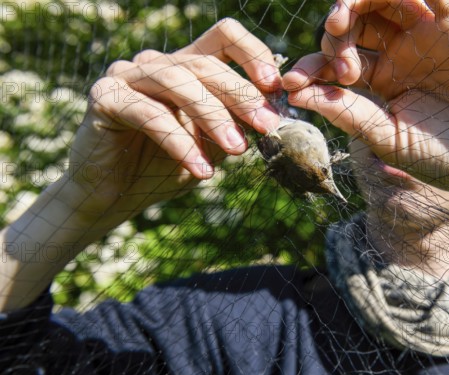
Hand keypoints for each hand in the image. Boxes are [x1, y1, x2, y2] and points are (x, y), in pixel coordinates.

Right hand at [0, 19, 284, 310]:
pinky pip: (150, 114)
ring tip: (237, 150)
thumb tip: (274, 115)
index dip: (253, 53)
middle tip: (266, 126)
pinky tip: (201, 170)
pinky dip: (180, 142)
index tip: (275, 86)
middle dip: (241, 95)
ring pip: (179, 82)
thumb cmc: (166, 166)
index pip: (224, 36)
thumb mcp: (211, 145)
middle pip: (205, 64)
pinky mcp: (105, 97)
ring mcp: (127, 74)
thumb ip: (236, 125)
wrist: (116, 195)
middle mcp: (157, 63)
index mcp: (187, 67)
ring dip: (214, 117)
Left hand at [283, 0, 448, 200]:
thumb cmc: (448, 158)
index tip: (289, 84)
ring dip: (355, 2)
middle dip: (332, 37)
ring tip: (339, 25)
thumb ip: (346, 112)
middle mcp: (399, 53)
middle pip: (353, 23)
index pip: (334, 62)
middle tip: (336, 66)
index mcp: (380, 81)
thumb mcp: (387, 138)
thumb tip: (297, 95)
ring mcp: (427, 35)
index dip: (309, 68)